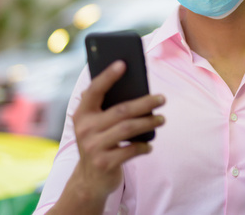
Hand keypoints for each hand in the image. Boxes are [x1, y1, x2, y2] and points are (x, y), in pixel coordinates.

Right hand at [71, 60, 165, 202]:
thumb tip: (138, 88)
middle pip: (121, 111)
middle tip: (162, 98)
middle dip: (145, 103)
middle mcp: (84, 129)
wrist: (88, 181)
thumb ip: (108, 108)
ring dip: (149, 122)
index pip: (94, 90)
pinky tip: (149, 145)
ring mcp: (93, 147)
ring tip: (162, 119)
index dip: (108, 76)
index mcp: (82, 114)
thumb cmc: (99, 143)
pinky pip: (131, 150)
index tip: (123, 63)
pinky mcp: (104, 164)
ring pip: (128, 129)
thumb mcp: (96, 125)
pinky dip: (143, 146)